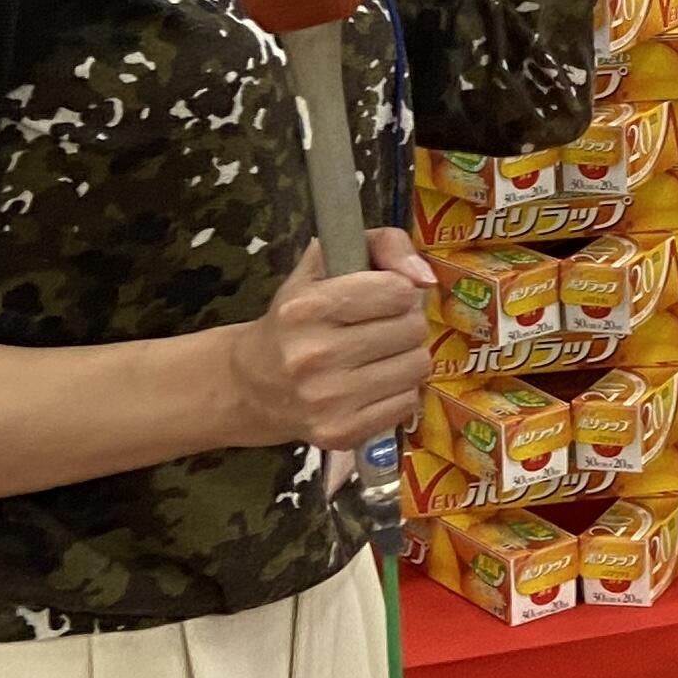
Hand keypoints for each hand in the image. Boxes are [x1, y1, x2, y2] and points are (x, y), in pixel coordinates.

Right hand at [226, 236, 433, 453]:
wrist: (253, 385)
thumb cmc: (297, 316)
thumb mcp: (324, 263)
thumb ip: (383, 244)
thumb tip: (425, 278)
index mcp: (307, 307)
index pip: (398, 291)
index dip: (398, 290)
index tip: (382, 297)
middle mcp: (314, 355)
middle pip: (413, 328)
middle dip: (404, 323)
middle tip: (379, 328)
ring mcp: (327, 400)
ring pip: (417, 366)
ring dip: (406, 357)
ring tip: (378, 356)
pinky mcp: (340, 433)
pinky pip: (408, 403)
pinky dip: (398, 391)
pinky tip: (372, 385)